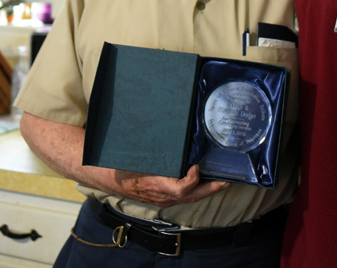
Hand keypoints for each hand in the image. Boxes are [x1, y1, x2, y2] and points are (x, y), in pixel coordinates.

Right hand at [114, 165, 229, 208]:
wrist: (109, 178)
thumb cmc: (122, 166)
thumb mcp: (138, 157)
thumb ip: (155, 154)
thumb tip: (172, 138)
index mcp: (156, 186)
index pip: (181, 189)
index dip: (192, 180)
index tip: (197, 166)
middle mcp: (162, 196)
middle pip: (192, 196)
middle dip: (211, 189)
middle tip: (227, 180)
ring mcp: (163, 199)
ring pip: (189, 198)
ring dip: (205, 190)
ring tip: (220, 180)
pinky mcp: (162, 198)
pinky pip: (182, 196)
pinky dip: (195, 189)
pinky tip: (202, 181)